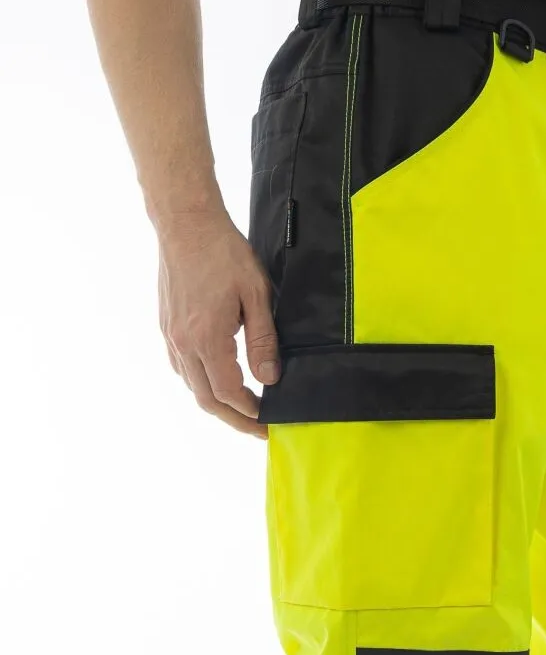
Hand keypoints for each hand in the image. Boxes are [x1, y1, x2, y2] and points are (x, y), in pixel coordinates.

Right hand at [158, 208, 279, 437]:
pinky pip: (182, 368)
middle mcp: (184, 343)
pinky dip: (201, 383)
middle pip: (207, 400)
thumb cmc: (224, 253)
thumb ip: (264, 341)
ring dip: (216, 403)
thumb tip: (270, 378)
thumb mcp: (256, 295)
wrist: (186, 223)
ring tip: (242, 410)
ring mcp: (171, 336)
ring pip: (192, 386)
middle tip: (257, 430)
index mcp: (207, 338)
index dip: (251, 412)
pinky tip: (217, 381)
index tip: (269, 422)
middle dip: (234, 419)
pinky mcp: (166, 327)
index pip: (230, 393)